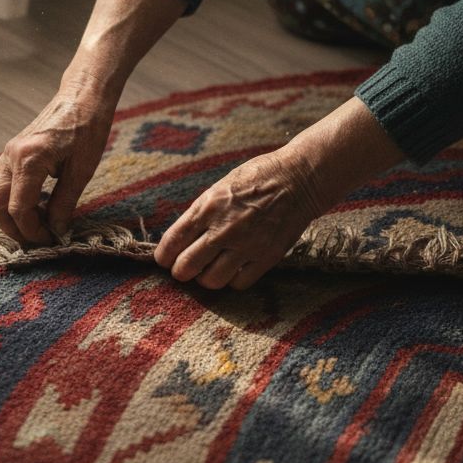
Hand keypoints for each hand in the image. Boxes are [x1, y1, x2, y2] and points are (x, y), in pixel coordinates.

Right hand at [0, 87, 115, 244]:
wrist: (82, 97)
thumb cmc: (87, 129)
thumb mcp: (82, 170)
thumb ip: (65, 203)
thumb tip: (57, 231)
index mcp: (28, 160)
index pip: (18, 209)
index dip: (32, 231)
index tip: (49, 240)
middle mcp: (10, 156)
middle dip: (13, 228)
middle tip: (37, 238)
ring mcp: (6, 153)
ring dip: (3, 214)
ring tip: (29, 222)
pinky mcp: (9, 151)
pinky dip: (4, 197)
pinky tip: (28, 202)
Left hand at [154, 148, 321, 289]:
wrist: (298, 179)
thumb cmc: (256, 178)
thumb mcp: (219, 188)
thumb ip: (201, 214)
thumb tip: (181, 239)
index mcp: (207, 207)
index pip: (172, 242)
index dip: (163, 256)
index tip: (164, 259)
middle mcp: (223, 229)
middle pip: (187, 267)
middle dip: (180, 271)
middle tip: (184, 269)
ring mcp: (246, 245)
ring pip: (211, 281)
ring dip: (205, 278)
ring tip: (209, 270)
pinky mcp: (267, 257)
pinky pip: (239, 283)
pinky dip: (232, 281)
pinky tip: (233, 270)